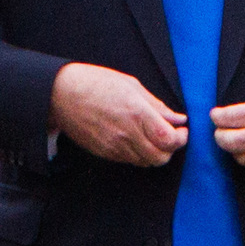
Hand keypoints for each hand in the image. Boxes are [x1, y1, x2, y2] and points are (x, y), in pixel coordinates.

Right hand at [51, 61, 186, 166]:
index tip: (182, 131)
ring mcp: (115, 146)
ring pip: (145, 162)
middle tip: (170, 136)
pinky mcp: (105, 153)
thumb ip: (157, 105)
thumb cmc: (95, 83)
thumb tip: (177, 118)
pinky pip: (129, 161)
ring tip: (152, 136)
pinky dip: (139, 154)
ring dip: (154, 153)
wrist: (62, 95)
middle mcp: (127, 134)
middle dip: (170, 149)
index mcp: (137, 113)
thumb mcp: (132, 86)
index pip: (168, 139)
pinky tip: (136, 139)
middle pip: (160, 157)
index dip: (181, 139)